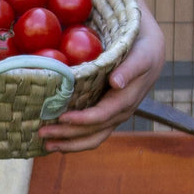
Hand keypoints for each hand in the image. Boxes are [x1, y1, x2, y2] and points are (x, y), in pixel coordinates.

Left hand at [37, 8, 165, 153]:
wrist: (151, 49)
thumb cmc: (143, 49)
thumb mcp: (140, 55)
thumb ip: (129, 69)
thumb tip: (117, 83)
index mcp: (126, 100)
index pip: (102, 116)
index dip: (82, 120)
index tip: (61, 118)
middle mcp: (120, 112)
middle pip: (94, 132)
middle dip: (68, 136)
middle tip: (42, 133)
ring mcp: (113, 114)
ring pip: (93, 136)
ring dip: (69, 143)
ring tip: (46, 144)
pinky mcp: (107, 111)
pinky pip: (92, 130)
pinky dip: (74, 137)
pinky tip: (57, 137)